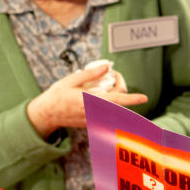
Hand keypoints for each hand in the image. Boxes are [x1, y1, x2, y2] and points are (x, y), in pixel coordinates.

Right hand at [27, 63, 147, 136]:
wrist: (46, 114)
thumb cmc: (57, 95)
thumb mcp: (71, 80)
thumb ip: (90, 74)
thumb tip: (106, 67)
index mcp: (90, 100)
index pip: (116, 100)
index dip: (132, 99)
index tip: (144, 98)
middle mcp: (94, 112)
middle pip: (119, 103)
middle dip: (121, 88)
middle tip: (112, 75)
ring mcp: (93, 119)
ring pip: (114, 109)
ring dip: (116, 97)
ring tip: (105, 83)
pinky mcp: (91, 123)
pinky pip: (106, 113)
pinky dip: (109, 103)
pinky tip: (99, 93)